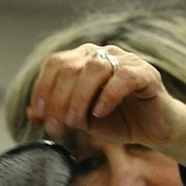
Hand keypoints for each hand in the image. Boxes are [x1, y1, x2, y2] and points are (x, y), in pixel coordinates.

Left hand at [28, 44, 181, 147]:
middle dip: (59, 99)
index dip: (43, 88)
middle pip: (71, 67)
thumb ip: (59, 114)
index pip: (56, 64)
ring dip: (79, 99)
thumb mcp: (83, 121)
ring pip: (94, 69)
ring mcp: (125, 61)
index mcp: (84, 61)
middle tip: (57, 128)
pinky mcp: (145, 74)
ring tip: (76, 123)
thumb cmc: (120, 121)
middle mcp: (103, 55)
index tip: (40, 115)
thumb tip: (31, 113)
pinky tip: (100, 113)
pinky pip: (123, 77)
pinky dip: (107, 96)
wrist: (154, 131)